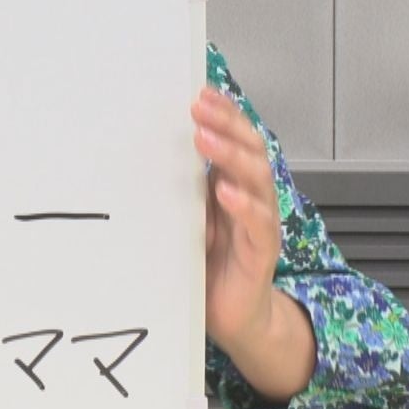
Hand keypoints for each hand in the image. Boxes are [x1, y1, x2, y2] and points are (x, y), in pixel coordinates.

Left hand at [191, 88, 281, 355]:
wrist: (234, 317)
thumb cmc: (209, 264)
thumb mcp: (189, 218)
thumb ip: (182, 188)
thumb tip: (148, 151)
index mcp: (235, 184)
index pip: (236, 138)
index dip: (223, 113)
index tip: (199, 92)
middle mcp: (252, 197)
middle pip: (250, 149)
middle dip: (227, 123)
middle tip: (200, 105)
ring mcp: (259, 223)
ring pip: (257, 179)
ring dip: (231, 156)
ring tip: (206, 139)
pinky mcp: (261, 252)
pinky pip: (258, 224)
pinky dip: (244, 206)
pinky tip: (227, 193)